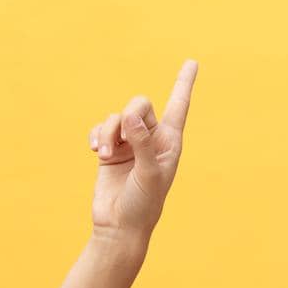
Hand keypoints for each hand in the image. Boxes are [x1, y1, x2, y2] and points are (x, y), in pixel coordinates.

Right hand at [88, 59, 198, 238]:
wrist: (119, 226)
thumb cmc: (143, 204)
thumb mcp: (149, 174)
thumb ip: (142, 143)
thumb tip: (130, 116)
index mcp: (170, 142)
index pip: (179, 106)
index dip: (184, 83)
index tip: (192, 62)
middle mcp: (151, 138)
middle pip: (139, 103)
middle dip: (127, 116)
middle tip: (120, 143)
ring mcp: (130, 143)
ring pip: (117, 117)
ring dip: (107, 133)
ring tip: (104, 156)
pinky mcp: (110, 150)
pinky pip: (101, 127)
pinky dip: (96, 136)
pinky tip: (95, 152)